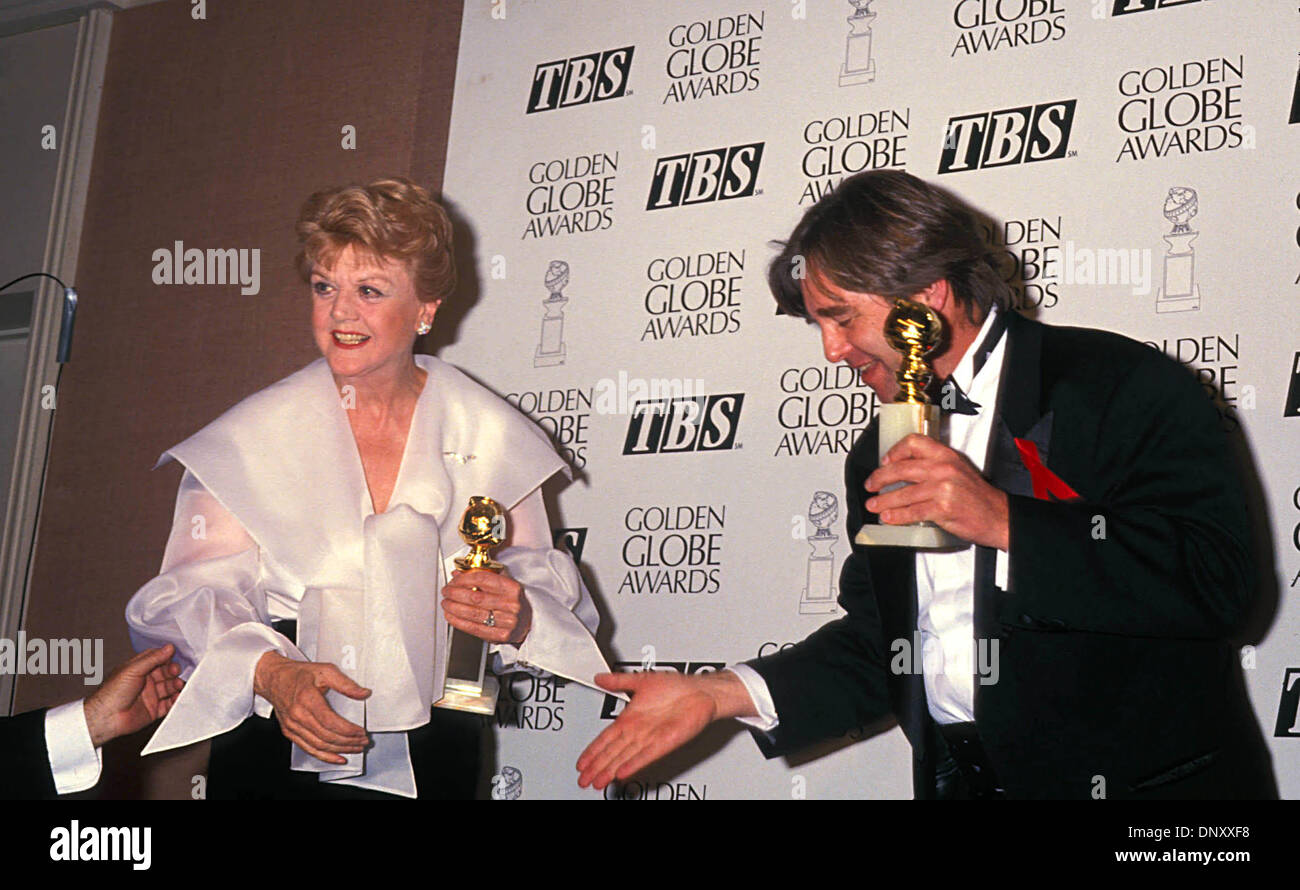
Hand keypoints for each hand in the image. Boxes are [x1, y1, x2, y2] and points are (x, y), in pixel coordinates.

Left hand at [83, 644, 185, 747]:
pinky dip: (176, 700)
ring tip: (178, 685)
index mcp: (138, 670)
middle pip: (165, 673)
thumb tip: (169, 647)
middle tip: (176, 672)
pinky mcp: (153, 710)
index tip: (176, 656)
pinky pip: (169, 704)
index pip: (157, 660)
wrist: (106, 718)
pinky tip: (178, 697)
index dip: (167, 658)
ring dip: (176, 685)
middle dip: (173, 672)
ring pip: (169, 688)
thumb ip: (153, 658)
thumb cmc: (112, 692)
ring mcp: (150, 696)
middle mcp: (145, 682)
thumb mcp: (133, 669)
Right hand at [254, 652, 370, 764]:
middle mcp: (298, 715)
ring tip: (355, 748)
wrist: (274, 679)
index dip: (348, 730)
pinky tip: (338, 758)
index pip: (330, 722)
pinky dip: (324, 756)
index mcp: (307, 699)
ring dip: (339, 750)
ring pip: (319, 745)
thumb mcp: (325, 670)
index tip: (361, 731)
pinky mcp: (289, 732)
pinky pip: (308, 748)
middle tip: (363, 741)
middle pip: (326, 736)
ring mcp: (292, 725)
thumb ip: (346, 683)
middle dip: (348, 742)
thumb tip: (363, 693)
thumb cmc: (298, 674)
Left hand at [442, 568, 531, 644]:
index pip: (483, 579)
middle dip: (455, 593)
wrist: (529, 622)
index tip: (454, 579)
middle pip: (475, 597)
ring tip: (446, 603)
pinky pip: (473, 628)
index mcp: (512, 588)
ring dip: (454, 607)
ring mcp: (507, 622)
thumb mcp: (504, 584)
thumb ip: (482, 577)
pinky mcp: (500, 635)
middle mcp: (511, 605)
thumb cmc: (513, 601)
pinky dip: (458, 621)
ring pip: (473, 613)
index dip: (464, 579)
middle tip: (446, 591)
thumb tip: (457, 574)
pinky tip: (451, 616)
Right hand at [576, 670, 753, 790]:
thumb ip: (618, 681)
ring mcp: (651, 737)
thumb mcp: (641, 680)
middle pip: (612, 752)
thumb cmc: (676, 687)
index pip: (606, 738)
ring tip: (597, 781)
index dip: (592, 751)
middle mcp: (639, 730)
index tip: (582, 763)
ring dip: (610, 770)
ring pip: (625, 757)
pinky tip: (622, 773)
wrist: (701, 692)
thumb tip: (600, 677)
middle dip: (596, 767)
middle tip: (583, 780)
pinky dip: (634, 764)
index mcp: (631, 718)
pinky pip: (647, 755)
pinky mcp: (665, 741)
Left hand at [865, 433, 1009, 549]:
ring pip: (903, 493)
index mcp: (946, 455)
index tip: (884, 461)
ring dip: (883, 501)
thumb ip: (934, 466)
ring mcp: (943, 488)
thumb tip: (903, 470)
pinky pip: (913, 511)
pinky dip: (897, 515)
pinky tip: (889, 517)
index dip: (894, 451)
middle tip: (871, 485)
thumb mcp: (958, 470)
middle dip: (880, 478)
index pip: (914, 442)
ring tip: (874, 505)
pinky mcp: (943, 508)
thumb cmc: (977, 496)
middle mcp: (944, 468)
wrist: (999, 516)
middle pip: (901, 468)